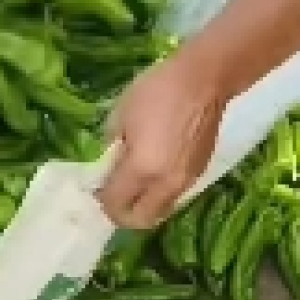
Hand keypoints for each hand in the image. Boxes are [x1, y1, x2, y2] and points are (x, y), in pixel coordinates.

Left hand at [98, 51, 226, 228]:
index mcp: (142, 168)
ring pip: (160, 211)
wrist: (204, 79)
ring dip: (142, 207)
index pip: (115, 203)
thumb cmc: (157, 91)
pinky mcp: (199, 173)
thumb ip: (109, 147)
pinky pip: (173, 196)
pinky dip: (159, 195)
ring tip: (132, 186)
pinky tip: (152, 173)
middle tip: (112, 195)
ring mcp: (186, 181)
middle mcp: (165, 183)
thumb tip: (106, 166)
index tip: (95, 187)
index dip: (101, 199)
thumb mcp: (120, 114)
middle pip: (140, 220)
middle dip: (121, 213)